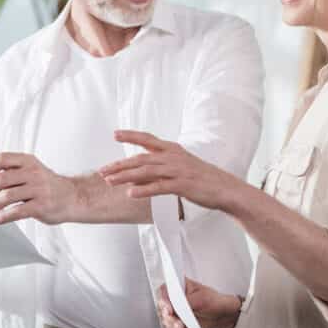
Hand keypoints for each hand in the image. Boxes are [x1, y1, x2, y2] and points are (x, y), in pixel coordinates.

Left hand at [0, 152, 77, 224]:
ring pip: (7, 196)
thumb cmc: (47, 186)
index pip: (1, 159)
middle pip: (1, 179)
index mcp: (28, 161)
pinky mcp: (42, 206)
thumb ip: (11, 173)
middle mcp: (34, 172)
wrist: (74, 197)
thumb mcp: (32, 171)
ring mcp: (39, 189)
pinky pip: (17, 211)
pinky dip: (2, 217)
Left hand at [99, 131, 245, 211]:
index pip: (148, 139)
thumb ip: (159, 169)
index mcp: (173, 150)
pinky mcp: (182, 185)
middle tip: (102, 170)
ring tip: (109, 181)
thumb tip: (135, 176)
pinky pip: (159, 187)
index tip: (115, 134)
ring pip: (146, 172)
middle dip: (119, 164)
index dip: (131, 135)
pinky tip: (130, 194)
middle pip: (141, 158)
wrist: (225, 188)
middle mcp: (173, 157)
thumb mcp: (181, 167)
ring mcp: (178, 171)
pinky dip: (143, 190)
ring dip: (125, 177)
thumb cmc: (203, 179)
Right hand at [157, 278, 242, 327]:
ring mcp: (176, 311)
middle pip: (162, 307)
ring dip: (173, 326)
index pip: (165, 291)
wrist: (222, 315)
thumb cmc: (214, 301)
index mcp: (180, 286)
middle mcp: (175, 298)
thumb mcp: (201, 298)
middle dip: (169, 317)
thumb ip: (187, 301)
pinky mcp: (179, 322)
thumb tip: (175, 305)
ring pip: (166, 320)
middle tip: (177, 322)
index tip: (169, 309)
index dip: (164, 300)